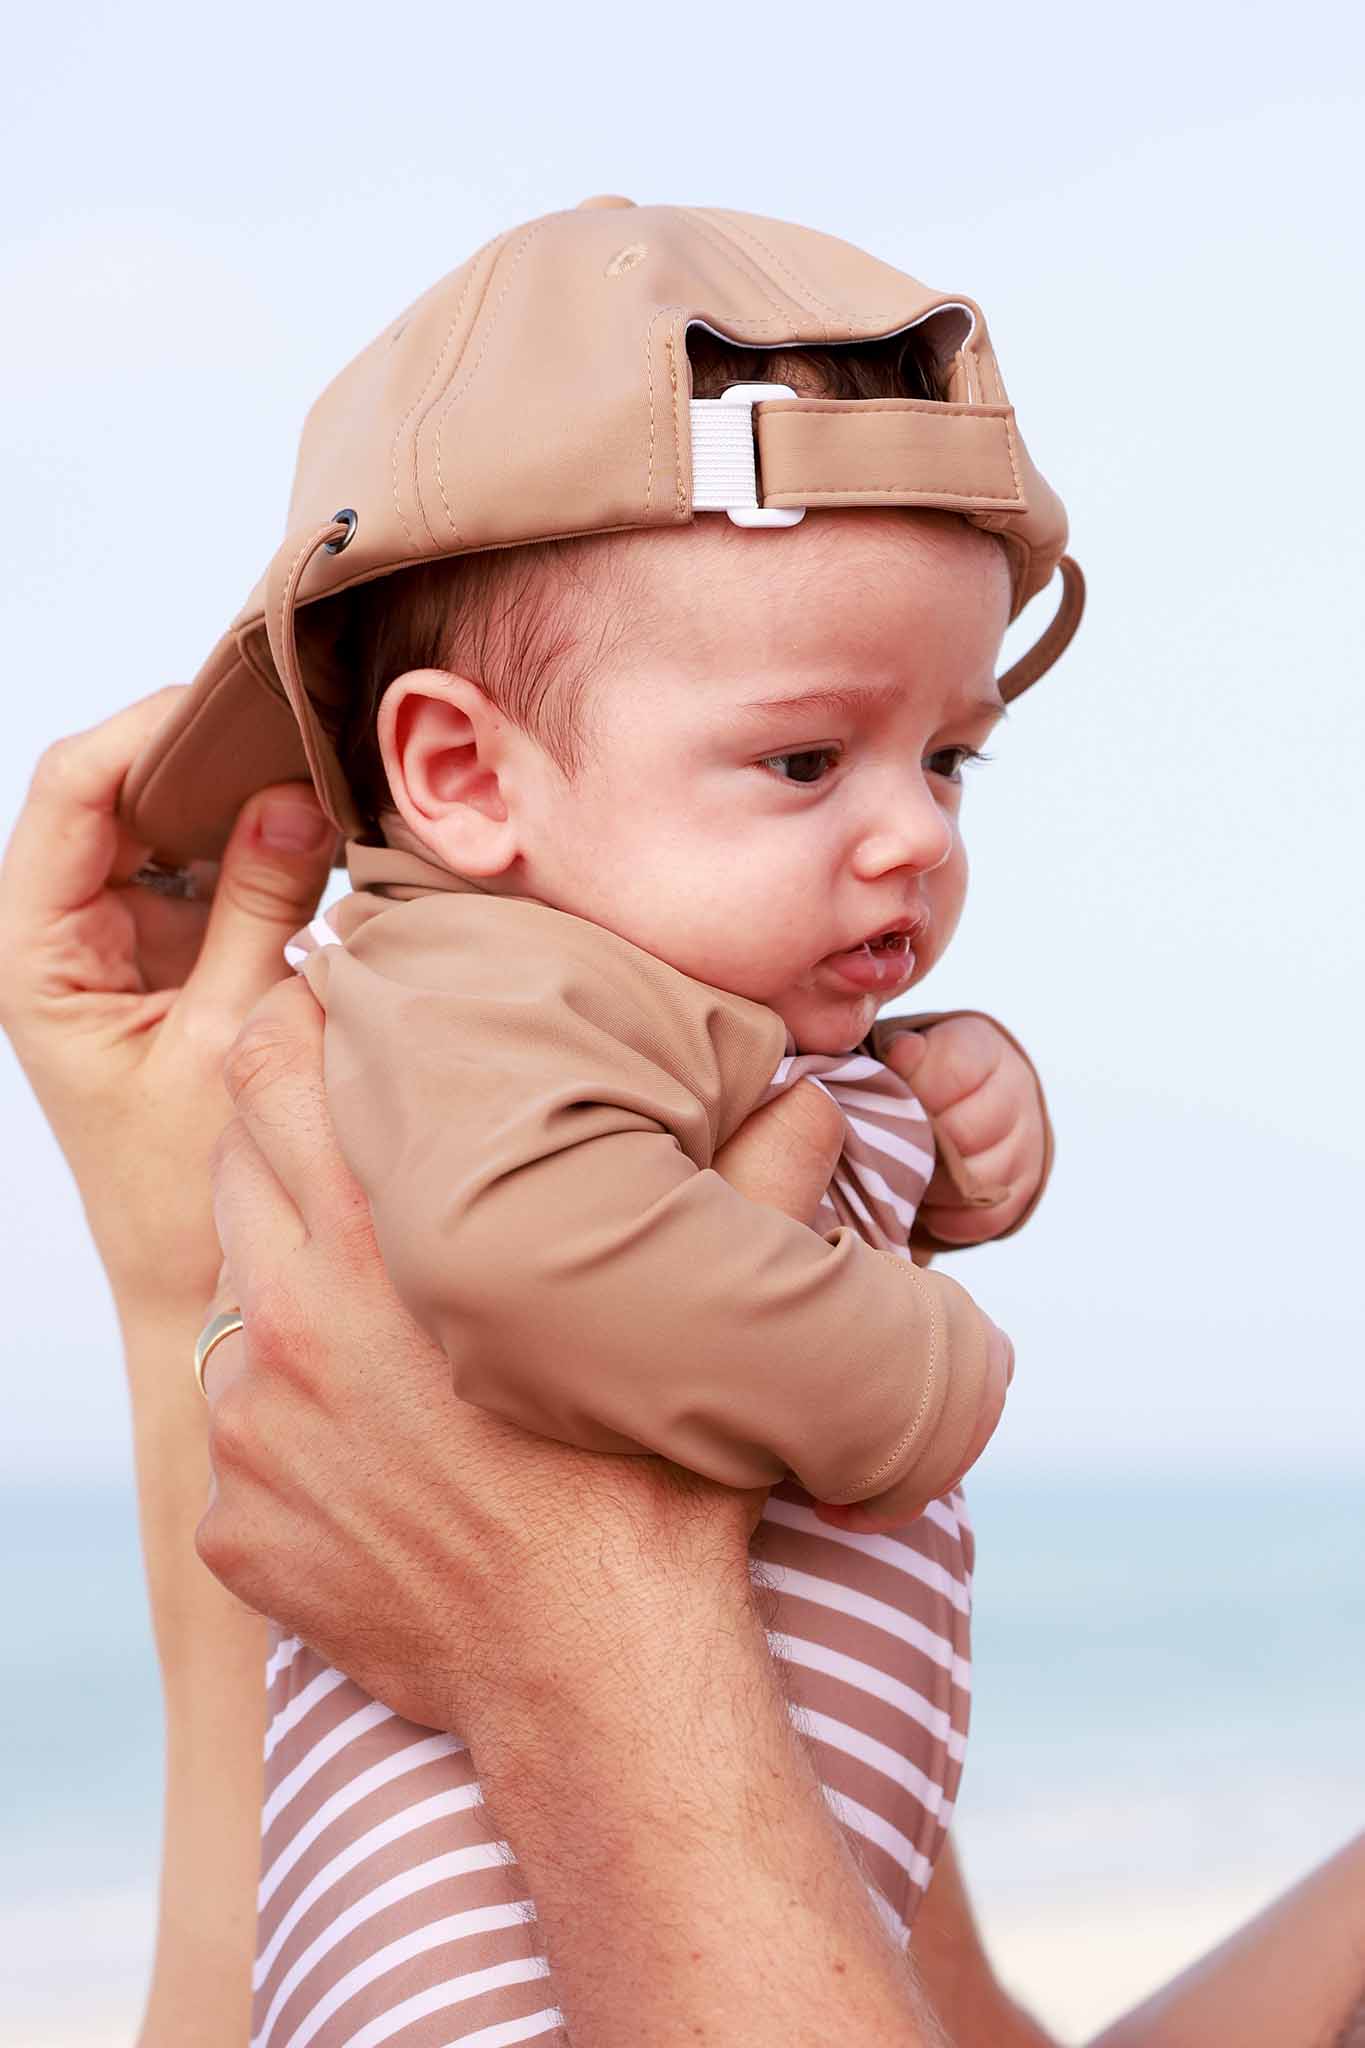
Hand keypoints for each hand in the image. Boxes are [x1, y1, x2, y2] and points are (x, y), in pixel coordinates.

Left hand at [0, 692, 335, 1318]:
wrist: (191, 1281)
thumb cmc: (183, 1191)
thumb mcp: (226, 1042)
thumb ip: (261, 912)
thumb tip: (295, 794)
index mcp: (37, 952)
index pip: (70, 793)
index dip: (147, 731)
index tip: (238, 704)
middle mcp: (66, 930)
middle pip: (115, 789)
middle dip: (201, 748)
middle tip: (295, 720)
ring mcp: (121, 936)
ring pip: (168, 820)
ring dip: (236, 791)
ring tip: (315, 764)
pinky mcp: (175, 952)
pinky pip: (212, 867)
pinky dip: (260, 839)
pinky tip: (316, 825)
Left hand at [197, 979, 842, 1730]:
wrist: (599, 1684)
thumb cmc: (655, 1495)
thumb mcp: (703, 1325)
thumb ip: (757, 1187)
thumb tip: (805, 1095)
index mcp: (386, 1244)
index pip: (270, 1074)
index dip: (295, 1033)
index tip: (339, 1030)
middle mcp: (291, 1322)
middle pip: (234, 1170)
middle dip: (291, 1150)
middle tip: (373, 1170)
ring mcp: (252, 1431)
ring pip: (240, 1305)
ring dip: (296, 1291)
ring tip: (396, 1332)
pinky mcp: (237, 1524)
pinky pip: (246, 1439)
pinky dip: (296, 1430)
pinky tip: (382, 1461)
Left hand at [887, 1014, 1049, 1246]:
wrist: (966, 1105)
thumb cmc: (920, 1079)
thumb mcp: (907, 1054)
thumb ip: (899, 1052)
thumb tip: (903, 1051)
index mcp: (983, 1049)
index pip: (953, 1071)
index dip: (914, 1092)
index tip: (890, 1102)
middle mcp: (1016, 1090)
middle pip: (965, 1132)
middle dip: (919, 1146)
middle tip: (892, 1148)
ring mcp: (1027, 1141)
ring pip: (978, 1179)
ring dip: (932, 1185)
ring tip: (907, 1175)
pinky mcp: (1026, 1187)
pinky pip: (987, 1216)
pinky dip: (949, 1218)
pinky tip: (928, 1202)